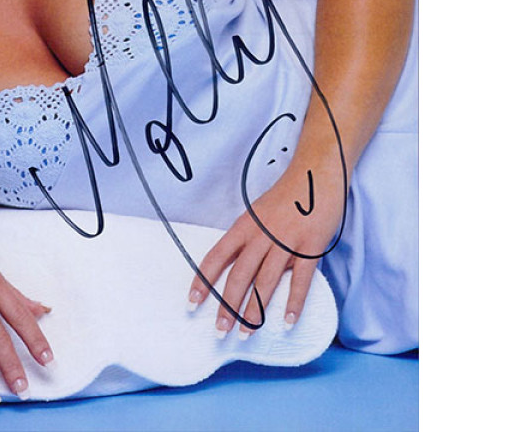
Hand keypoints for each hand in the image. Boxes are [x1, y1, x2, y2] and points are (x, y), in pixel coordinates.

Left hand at [187, 159, 344, 336]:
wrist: (315, 175)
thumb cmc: (285, 197)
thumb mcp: (257, 214)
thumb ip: (246, 239)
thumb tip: (231, 266)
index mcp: (244, 226)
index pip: (216, 256)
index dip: (203, 280)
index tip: (192, 302)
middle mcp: (261, 235)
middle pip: (239, 275)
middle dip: (227, 305)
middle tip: (220, 331)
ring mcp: (286, 241)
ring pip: (266, 281)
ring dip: (255, 310)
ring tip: (246, 333)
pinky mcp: (311, 246)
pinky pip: (301, 278)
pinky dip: (294, 302)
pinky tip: (288, 321)